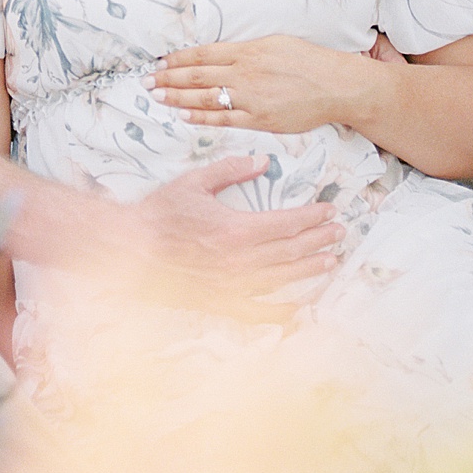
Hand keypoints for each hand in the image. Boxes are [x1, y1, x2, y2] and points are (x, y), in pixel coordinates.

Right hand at [126, 152, 343, 304]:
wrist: (132, 250)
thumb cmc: (161, 213)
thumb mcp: (194, 182)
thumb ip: (231, 170)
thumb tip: (263, 161)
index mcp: (236, 229)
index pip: (286, 223)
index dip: (311, 217)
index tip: (329, 211)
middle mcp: (240, 261)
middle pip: (291, 250)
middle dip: (318, 240)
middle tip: (339, 233)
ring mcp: (233, 286)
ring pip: (282, 278)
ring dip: (309, 269)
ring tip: (331, 261)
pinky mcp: (222, 303)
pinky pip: (260, 311)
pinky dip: (283, 311)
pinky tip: (300, 308)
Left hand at [148, 36, 373, 135]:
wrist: (335, 85)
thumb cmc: (307, 61)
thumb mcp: (273, 43)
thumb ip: (244, 49)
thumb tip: (218, 53)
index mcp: (247, 50)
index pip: (203, 54)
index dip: (178, 59)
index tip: (159, 62)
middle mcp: (245, 72)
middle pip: (198, 75)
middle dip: (169, 78)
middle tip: (146, 81)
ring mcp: (251, 97)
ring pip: (206, 97)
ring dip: (178, 97)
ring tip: (157, 97)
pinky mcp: (260, 119)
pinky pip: (224, 119)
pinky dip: (202, 117)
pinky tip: (184, 114)